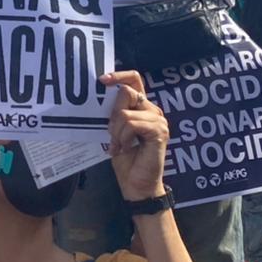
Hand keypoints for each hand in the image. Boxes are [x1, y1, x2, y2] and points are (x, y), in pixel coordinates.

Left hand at [102, 71, 167, 201]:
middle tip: (113, 135)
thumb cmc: (126, 160)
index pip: (134, 79)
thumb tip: (103, 95)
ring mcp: (158, 120)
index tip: (102, 80)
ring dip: (117, 131)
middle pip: (127, 93)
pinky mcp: (159, 131)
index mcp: (142, 108)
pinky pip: (131, 124)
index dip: (119, 75)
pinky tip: (125, 148)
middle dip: (113, 114)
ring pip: (125, 112)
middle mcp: (152, 110)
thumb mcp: (116, 131)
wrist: (136, 185)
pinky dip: (123, 137)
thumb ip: (115, 113)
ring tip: (120, 146)